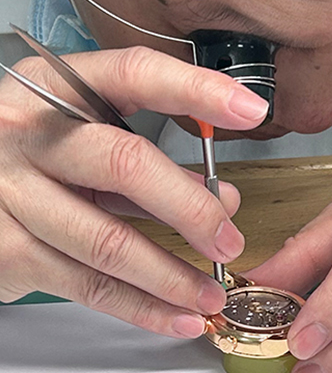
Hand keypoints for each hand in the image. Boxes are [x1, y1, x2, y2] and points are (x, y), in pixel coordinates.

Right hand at [0, 46, 268, 337]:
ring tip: (212, 292)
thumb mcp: (89, 137)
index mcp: (56, 86)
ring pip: (107, 240)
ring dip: (171, 274)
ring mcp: (8, 190)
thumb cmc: (40, 153)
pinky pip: (85, 284)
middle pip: (125, 164)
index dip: (198, 90)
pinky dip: (140, 306)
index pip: (136, 73)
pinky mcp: (3, 249)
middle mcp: (26, 130)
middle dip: (190, 209)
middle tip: (229, 240)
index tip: (250, 110)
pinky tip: (177, 315)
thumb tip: (222, 198)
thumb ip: (152, 163)